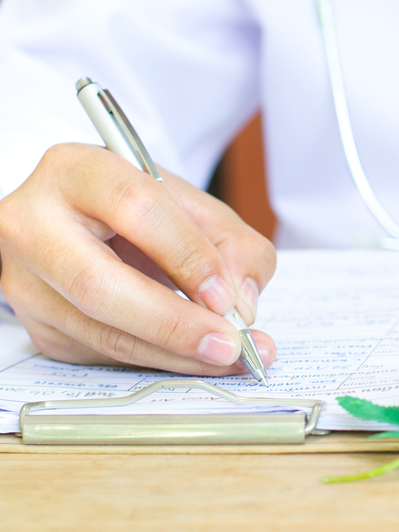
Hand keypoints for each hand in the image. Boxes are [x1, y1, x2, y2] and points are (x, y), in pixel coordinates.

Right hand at [0, 143, 276, 374]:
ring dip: (173, 354)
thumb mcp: (191, 204)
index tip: (227, 295)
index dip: (186, 256)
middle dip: (175, 323)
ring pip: (99, 332)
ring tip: (226, 356)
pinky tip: (192, 358)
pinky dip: (155, 360)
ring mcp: (25, 279)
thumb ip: (230, 242)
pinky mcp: (36, 323)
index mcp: (77, 171)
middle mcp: (35, 223)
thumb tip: (241, 302)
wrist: (83, 218)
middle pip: (98, 285)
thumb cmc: (139, 207)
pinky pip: (101, 353)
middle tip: (230, 343)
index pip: (134, 208)